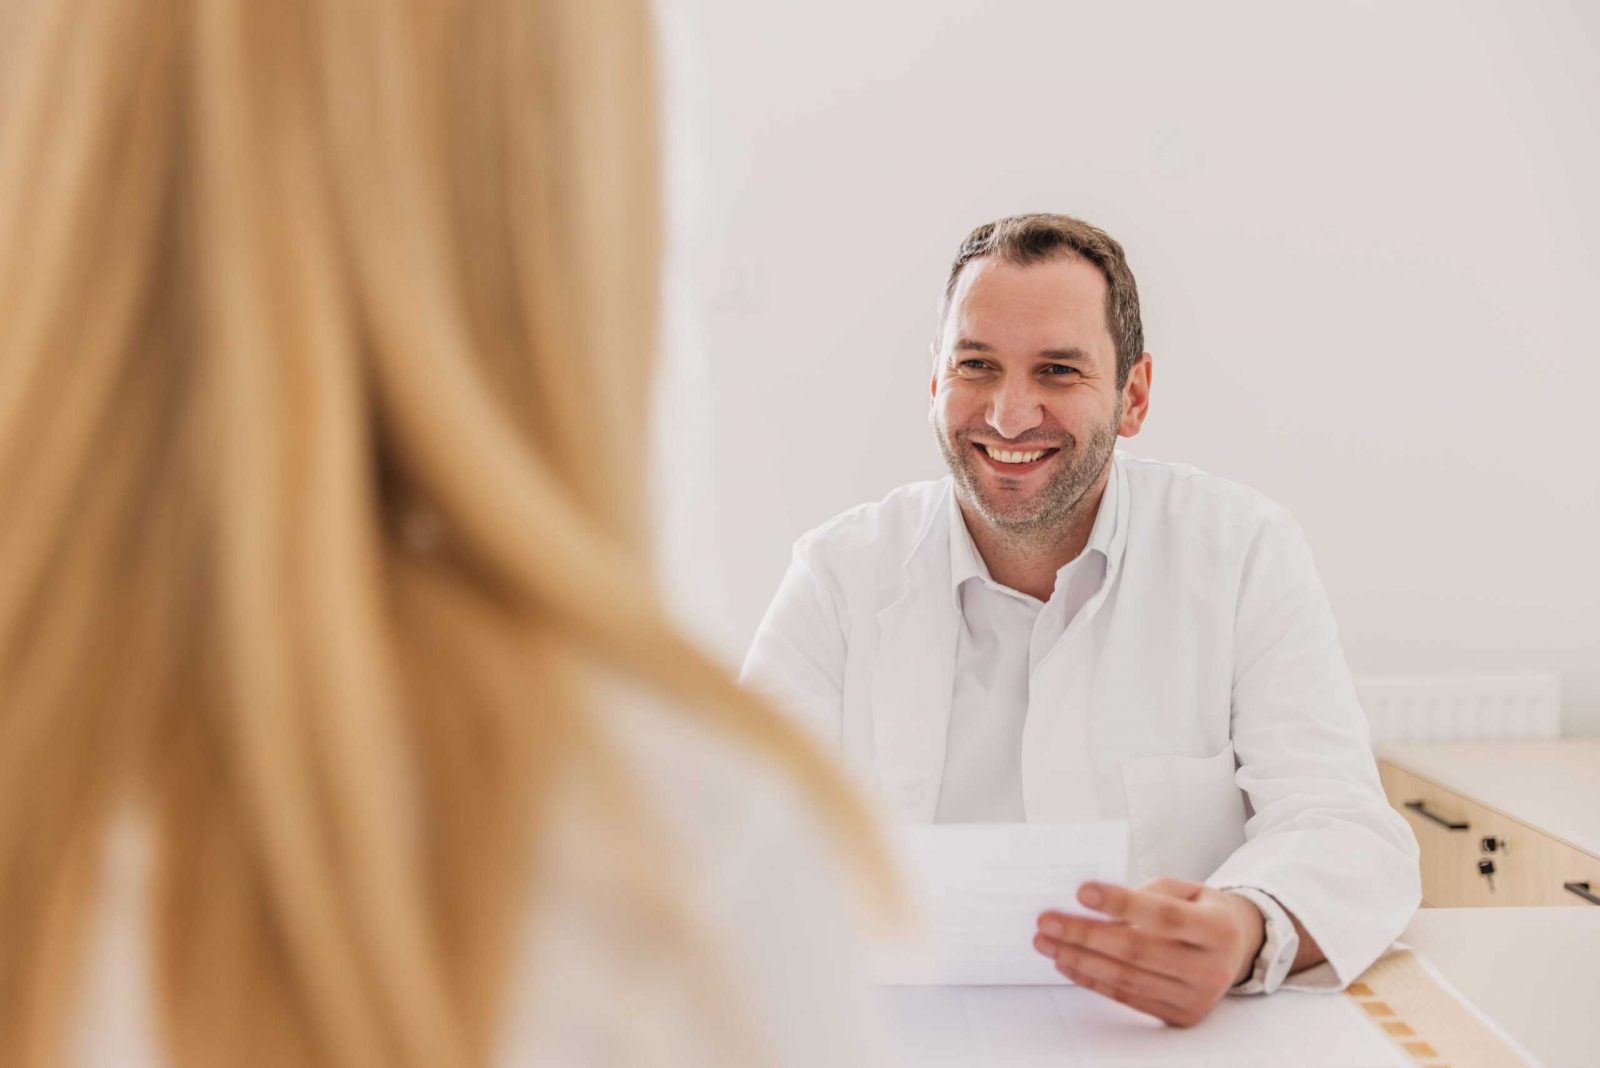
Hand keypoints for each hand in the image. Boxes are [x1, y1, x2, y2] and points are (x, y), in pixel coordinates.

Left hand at [1032, 878, 1264, 1027]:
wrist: (1237, 950)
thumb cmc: (1200, 911)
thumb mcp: (1187, 890)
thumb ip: (1148, 894)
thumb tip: (1094, 906)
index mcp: (1219, 929)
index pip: (1164, 916)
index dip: (1122, 904)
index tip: (1081, 891)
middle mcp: (1212, 968)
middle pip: (1139, 951)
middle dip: (1086, 935)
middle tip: (1046, 921)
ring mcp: (1197, 997)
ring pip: (1128, 978)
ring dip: (1080, 960)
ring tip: (1046, 942)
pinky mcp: (1181, 1016)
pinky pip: (1127, 998)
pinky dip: (1092, 980)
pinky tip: (1066, 963)